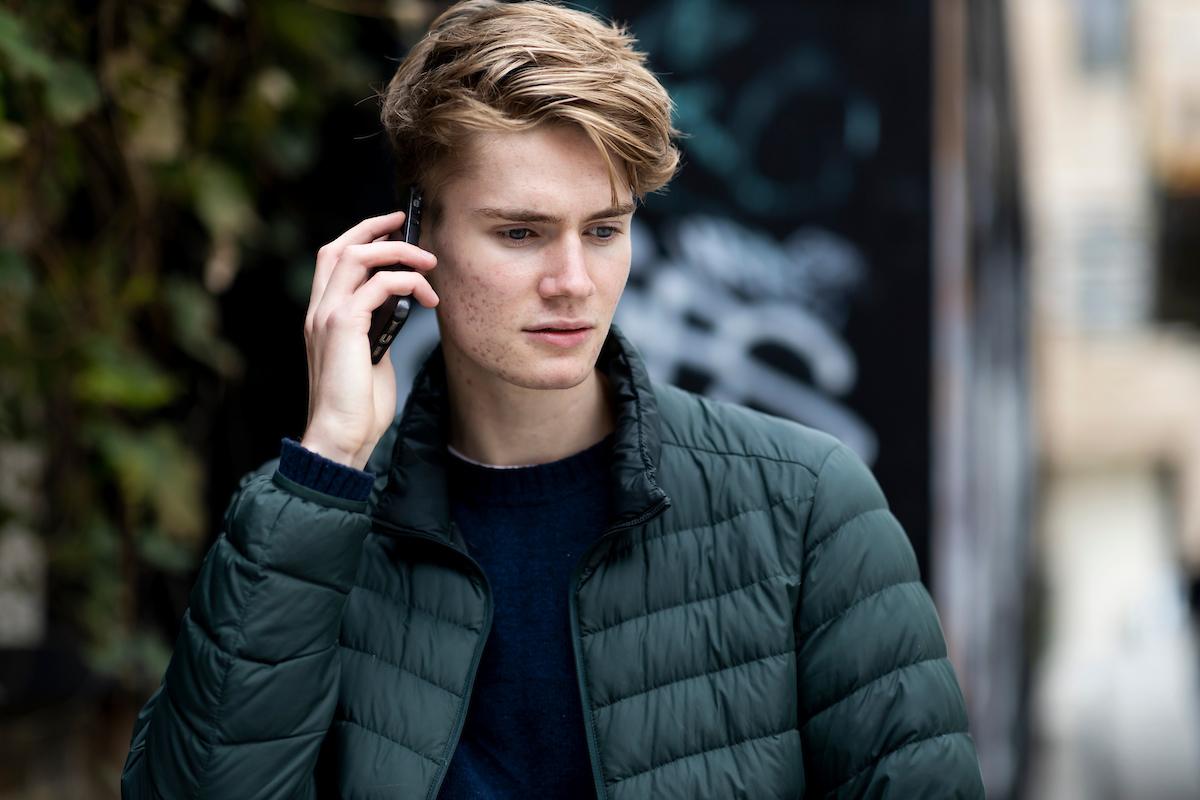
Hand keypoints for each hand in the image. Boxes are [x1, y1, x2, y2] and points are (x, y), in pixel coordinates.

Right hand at [300, 210, 438, 469]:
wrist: (340, 436)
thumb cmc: (358, 407)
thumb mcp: (371, 357)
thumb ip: (377, 329)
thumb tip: (400, 309)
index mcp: (321, 317)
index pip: (332, 260)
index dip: (361, 237)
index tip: (393, 229)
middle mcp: (319, 311)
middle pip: (339, 247)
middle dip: (375, 229)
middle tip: (408, 224)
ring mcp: (327, 316)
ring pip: (357, 256)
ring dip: (398, 252)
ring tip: (429, 262)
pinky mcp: (344, 327)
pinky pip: (379, 285)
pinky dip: (408, 282)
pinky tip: (427, 298)